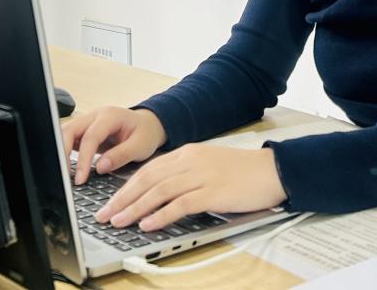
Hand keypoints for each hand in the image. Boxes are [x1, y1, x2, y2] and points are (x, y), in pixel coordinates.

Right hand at [61, 107, 167, 184]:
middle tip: (65, 177)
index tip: (80, 178)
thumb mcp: (141, 146)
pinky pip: (68, 139)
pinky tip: (66, 168)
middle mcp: (95, 116)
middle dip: (63, 153)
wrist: (147, 126)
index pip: (90, 136)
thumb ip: (121, 155)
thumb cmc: (145, 133)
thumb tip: (100, 167)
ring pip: (65, 133)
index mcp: (110, 116)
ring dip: (61, 153)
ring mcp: (87, 122)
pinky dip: (64, 152)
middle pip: (70, 130)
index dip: (83, 158)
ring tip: (64, 175)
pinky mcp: (84, 130)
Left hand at [94, 144, 286, 231]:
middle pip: (147, 179)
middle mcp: (190, 161)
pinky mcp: (213, 192)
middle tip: (104, 215)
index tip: (110, 202)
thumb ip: (184, 176)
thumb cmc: (242, 172)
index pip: (148, 170)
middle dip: (122, 198)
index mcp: (186, 153)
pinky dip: (161, 214)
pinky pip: (181, 204)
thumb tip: (159, 196)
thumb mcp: (207, 166)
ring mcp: (201, 175)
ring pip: (159, 191)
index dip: (125, 187)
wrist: (272, 170)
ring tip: (118, 221)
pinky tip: (148, 224)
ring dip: (135, 208)